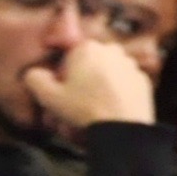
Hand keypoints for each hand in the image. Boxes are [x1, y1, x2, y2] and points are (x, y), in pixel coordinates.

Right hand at [24, 31, 154, 131]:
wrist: (122, 127)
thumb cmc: (84, 108)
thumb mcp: (49, 97)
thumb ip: (35, 80)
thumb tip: (34, 73)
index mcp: (87, 49)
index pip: (69, 56)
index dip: (63, 75)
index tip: (63, 91)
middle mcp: (111, 50)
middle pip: (90, 62)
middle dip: (84, 76)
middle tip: (78, 100)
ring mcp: (130, 64)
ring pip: (108, 71)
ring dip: (101, 84)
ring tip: (95, 107)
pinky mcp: (143, 80)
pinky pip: (124, 83)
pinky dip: (118, 92)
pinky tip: (110, 109)